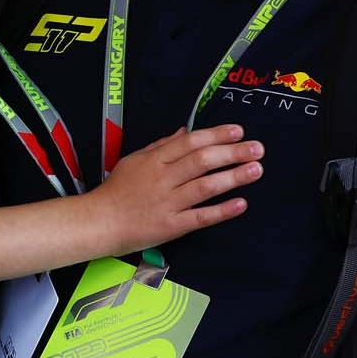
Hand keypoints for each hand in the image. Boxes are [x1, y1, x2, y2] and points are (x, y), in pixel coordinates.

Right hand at [87, 125, 260, 253]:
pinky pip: (200, 217)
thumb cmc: (116, 191)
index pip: (189, 142)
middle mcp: (162, 179)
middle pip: (201, 161)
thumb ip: (162, 145)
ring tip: (256, 169)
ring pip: (204, 187)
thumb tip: (186, 131)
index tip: (238, 131)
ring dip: (233, 177)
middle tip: (257, 148)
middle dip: (232, 153)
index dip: (216, 135)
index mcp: (154, 160)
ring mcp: (168, 203)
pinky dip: (221, 211)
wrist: (99, 222)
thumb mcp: (135, 160)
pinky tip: (241, 204)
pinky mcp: (171, 226)